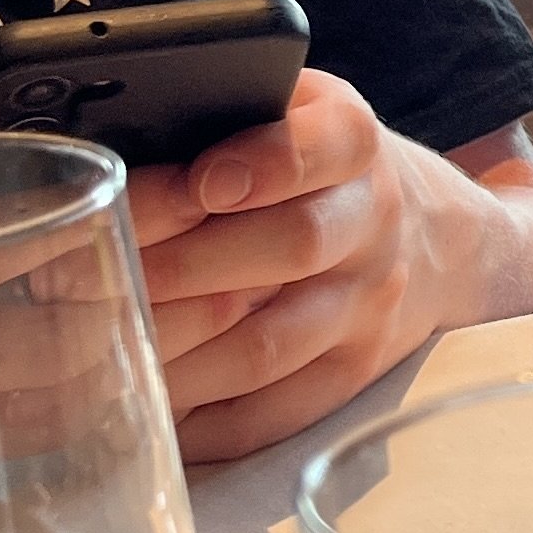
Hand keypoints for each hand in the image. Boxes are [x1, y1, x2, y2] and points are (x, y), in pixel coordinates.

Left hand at [127, 70, 532, 463]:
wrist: (435, 238)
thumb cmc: (324, 169)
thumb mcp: (299, 110)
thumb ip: (231, 112)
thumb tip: (117, 142)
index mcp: (354, 144)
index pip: (325, 146)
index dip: (266, 164)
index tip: (204, 181)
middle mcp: (373, 225)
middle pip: (293, 246)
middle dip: (181, 265)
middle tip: (96, 274)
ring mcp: (368, 309)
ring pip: (269, 345)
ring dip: (177, 352)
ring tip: (108, 344)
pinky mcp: (351, 375)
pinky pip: (274, 413)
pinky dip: (203, 421)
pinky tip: (150, 401)